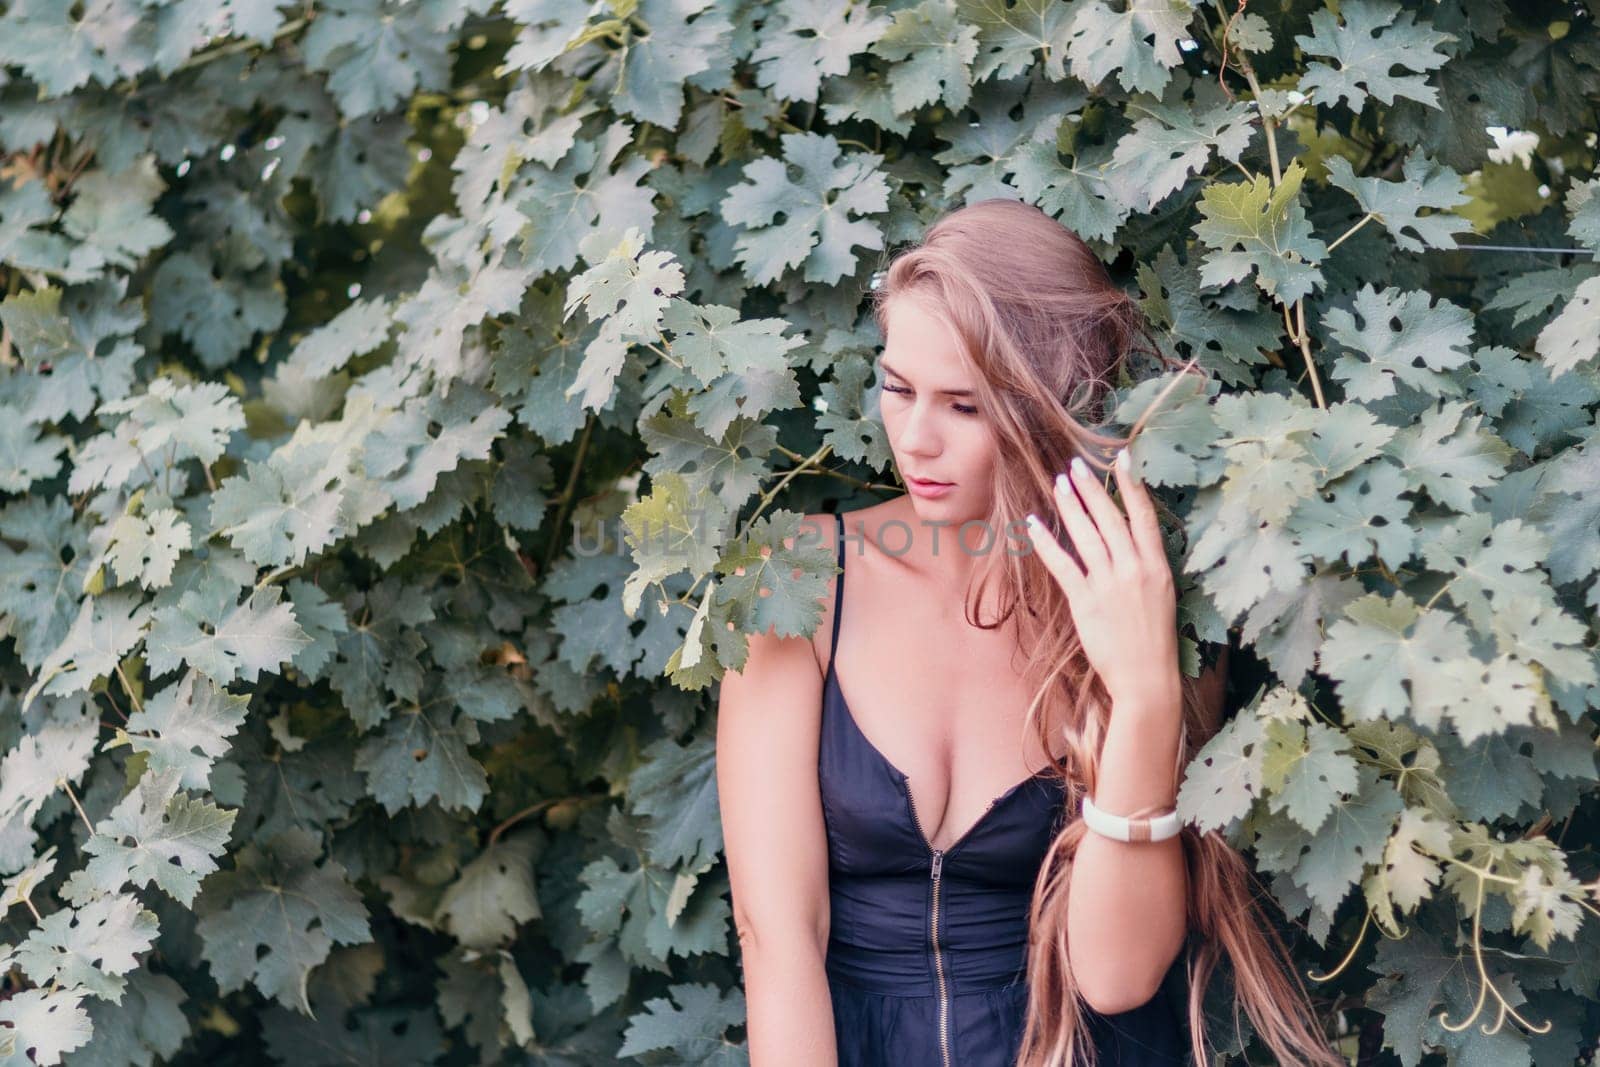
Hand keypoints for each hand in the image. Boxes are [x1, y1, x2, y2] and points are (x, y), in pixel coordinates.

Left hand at [1023, 450, 1179, 709]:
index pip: (1143, 516)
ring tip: (1058, 484)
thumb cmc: (1154, 641)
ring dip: (1071, 506)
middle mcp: (1134, 570)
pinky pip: (1063, 564)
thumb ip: (1146, 568)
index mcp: (1157, 568)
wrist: (1146, 678)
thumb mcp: (1161, 597)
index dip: (1132, 485)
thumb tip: (1128, 542)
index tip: (1122, 458)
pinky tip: (1034, 524)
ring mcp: (1110, 585)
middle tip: (1075, 465)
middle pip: (1110, 519)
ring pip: (1086, 535)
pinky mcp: (1086, 602)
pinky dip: (1046, 542)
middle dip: (1092, 489)